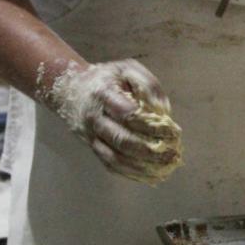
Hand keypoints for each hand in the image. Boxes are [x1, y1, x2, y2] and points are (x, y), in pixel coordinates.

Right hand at [46, 59, 182, 182]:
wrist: (70, 89)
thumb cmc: (106, 78)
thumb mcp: (127, 69)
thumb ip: (148, 86)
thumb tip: (164, 112)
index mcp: (104, 94)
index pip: (129, 115)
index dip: (153, 126)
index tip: (173, 132)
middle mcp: (95, 118)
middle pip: (122, 140)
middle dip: (151, 151)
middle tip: (173, 154)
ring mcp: (92, 136)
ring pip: (116, 158)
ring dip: (143, 167)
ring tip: (166, 168)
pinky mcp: (93, 148)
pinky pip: (111, 165)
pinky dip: (132, 173)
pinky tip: (152, 175)